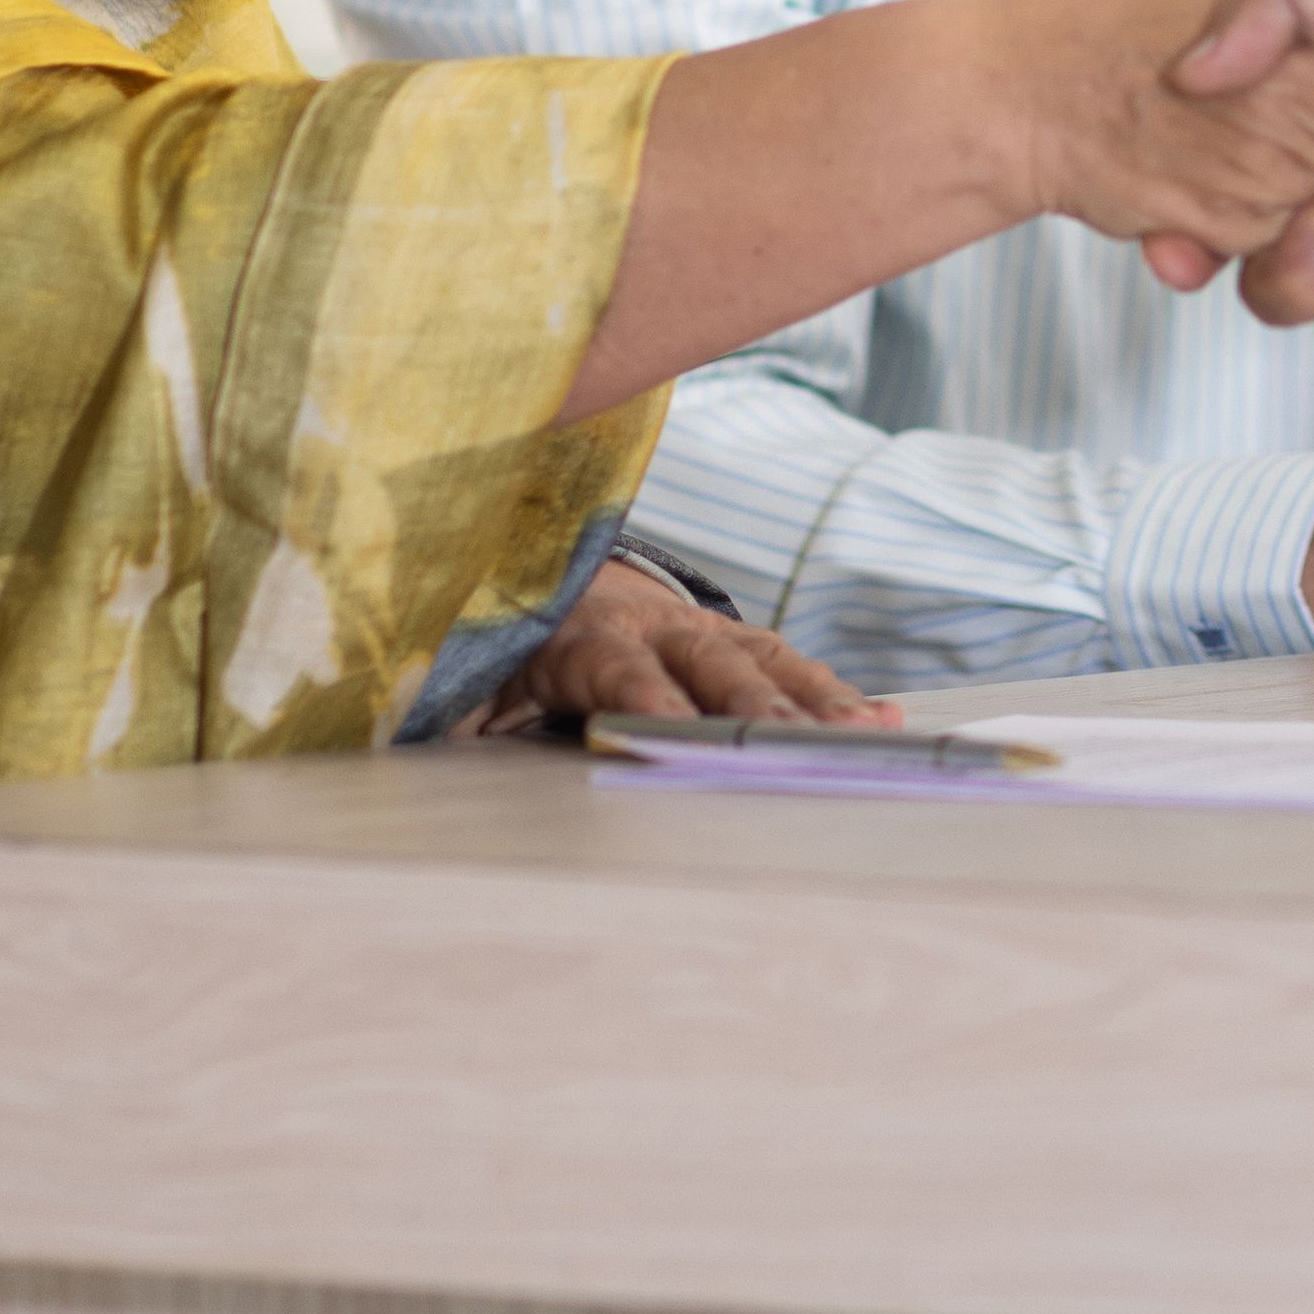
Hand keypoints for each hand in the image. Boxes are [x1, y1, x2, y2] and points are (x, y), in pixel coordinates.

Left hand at [480, 561, 882, 731]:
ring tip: (865, 736)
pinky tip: (878, 721)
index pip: (618, 666)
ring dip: (815, 699)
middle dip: (757, 706)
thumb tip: (434, 738)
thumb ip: (449, 709)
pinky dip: (832, 690)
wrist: (518, 567)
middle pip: (711, 663)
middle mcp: (643, 621)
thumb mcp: (450, 682)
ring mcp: (690, 625)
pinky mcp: (721, 639)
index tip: (678, 729)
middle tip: (802, 745)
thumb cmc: (484, 645)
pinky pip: (783, 660)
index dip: (649, 696)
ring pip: (762, 657)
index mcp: (571, 635)